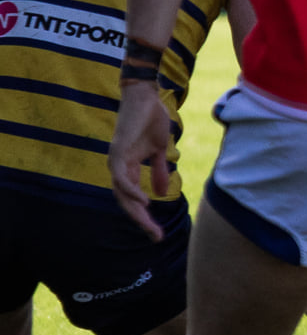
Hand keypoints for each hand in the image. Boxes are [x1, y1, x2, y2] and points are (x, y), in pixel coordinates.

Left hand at [107, 80, 170, 240]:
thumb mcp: (160, 150)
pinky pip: (122, 179)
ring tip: (150, 226)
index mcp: (128, 168)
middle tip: (156, 237)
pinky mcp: (117, 153)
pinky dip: (133, 192)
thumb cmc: (152, 119)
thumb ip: (159, 171)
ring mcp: (116, 161)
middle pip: (126, 203)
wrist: (146, 97)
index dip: (145, 216)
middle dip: (142, 221)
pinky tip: (145, 202)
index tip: (158, 232)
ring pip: (123, 195)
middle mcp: (118, 168)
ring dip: (137, 212)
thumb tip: (162, 193)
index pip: (133, 199)